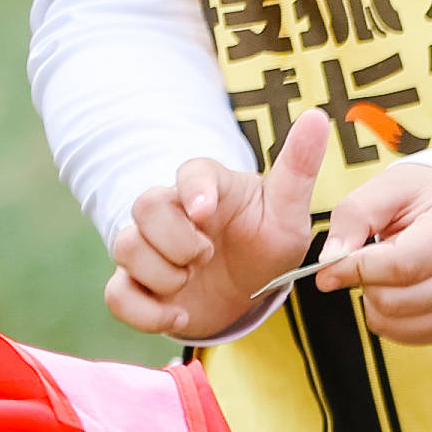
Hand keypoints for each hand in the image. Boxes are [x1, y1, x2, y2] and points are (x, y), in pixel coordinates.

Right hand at [106, 109, 332, 341]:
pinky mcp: (136, 284)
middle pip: (145, 204)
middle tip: (208, 256)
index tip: (206, 211)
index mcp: (210, 188)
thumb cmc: (267, 242)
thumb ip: (298, 168)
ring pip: (125, 246)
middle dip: (175, 238)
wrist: (251, 293)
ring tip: (194, 281)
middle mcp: (173, 213)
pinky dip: (145, 312)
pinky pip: (116, 294)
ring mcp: (150, 248)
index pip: (189, 171)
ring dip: (162, 273)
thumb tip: (316, 116)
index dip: (193, 189)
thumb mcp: (289, 212)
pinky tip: (179, 315)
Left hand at [319, 162, 431, 345]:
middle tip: (370, 261)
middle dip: (366, 284)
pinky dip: (391, 318)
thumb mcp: (391, 186)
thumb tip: (328, 266)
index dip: (355, 269)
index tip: (332, 264)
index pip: (401, 266)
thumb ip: (353, 218)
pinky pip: (409, 336)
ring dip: (376, 303)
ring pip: (397, 324)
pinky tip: (401, 290)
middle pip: (396, 301)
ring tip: (388, 274)